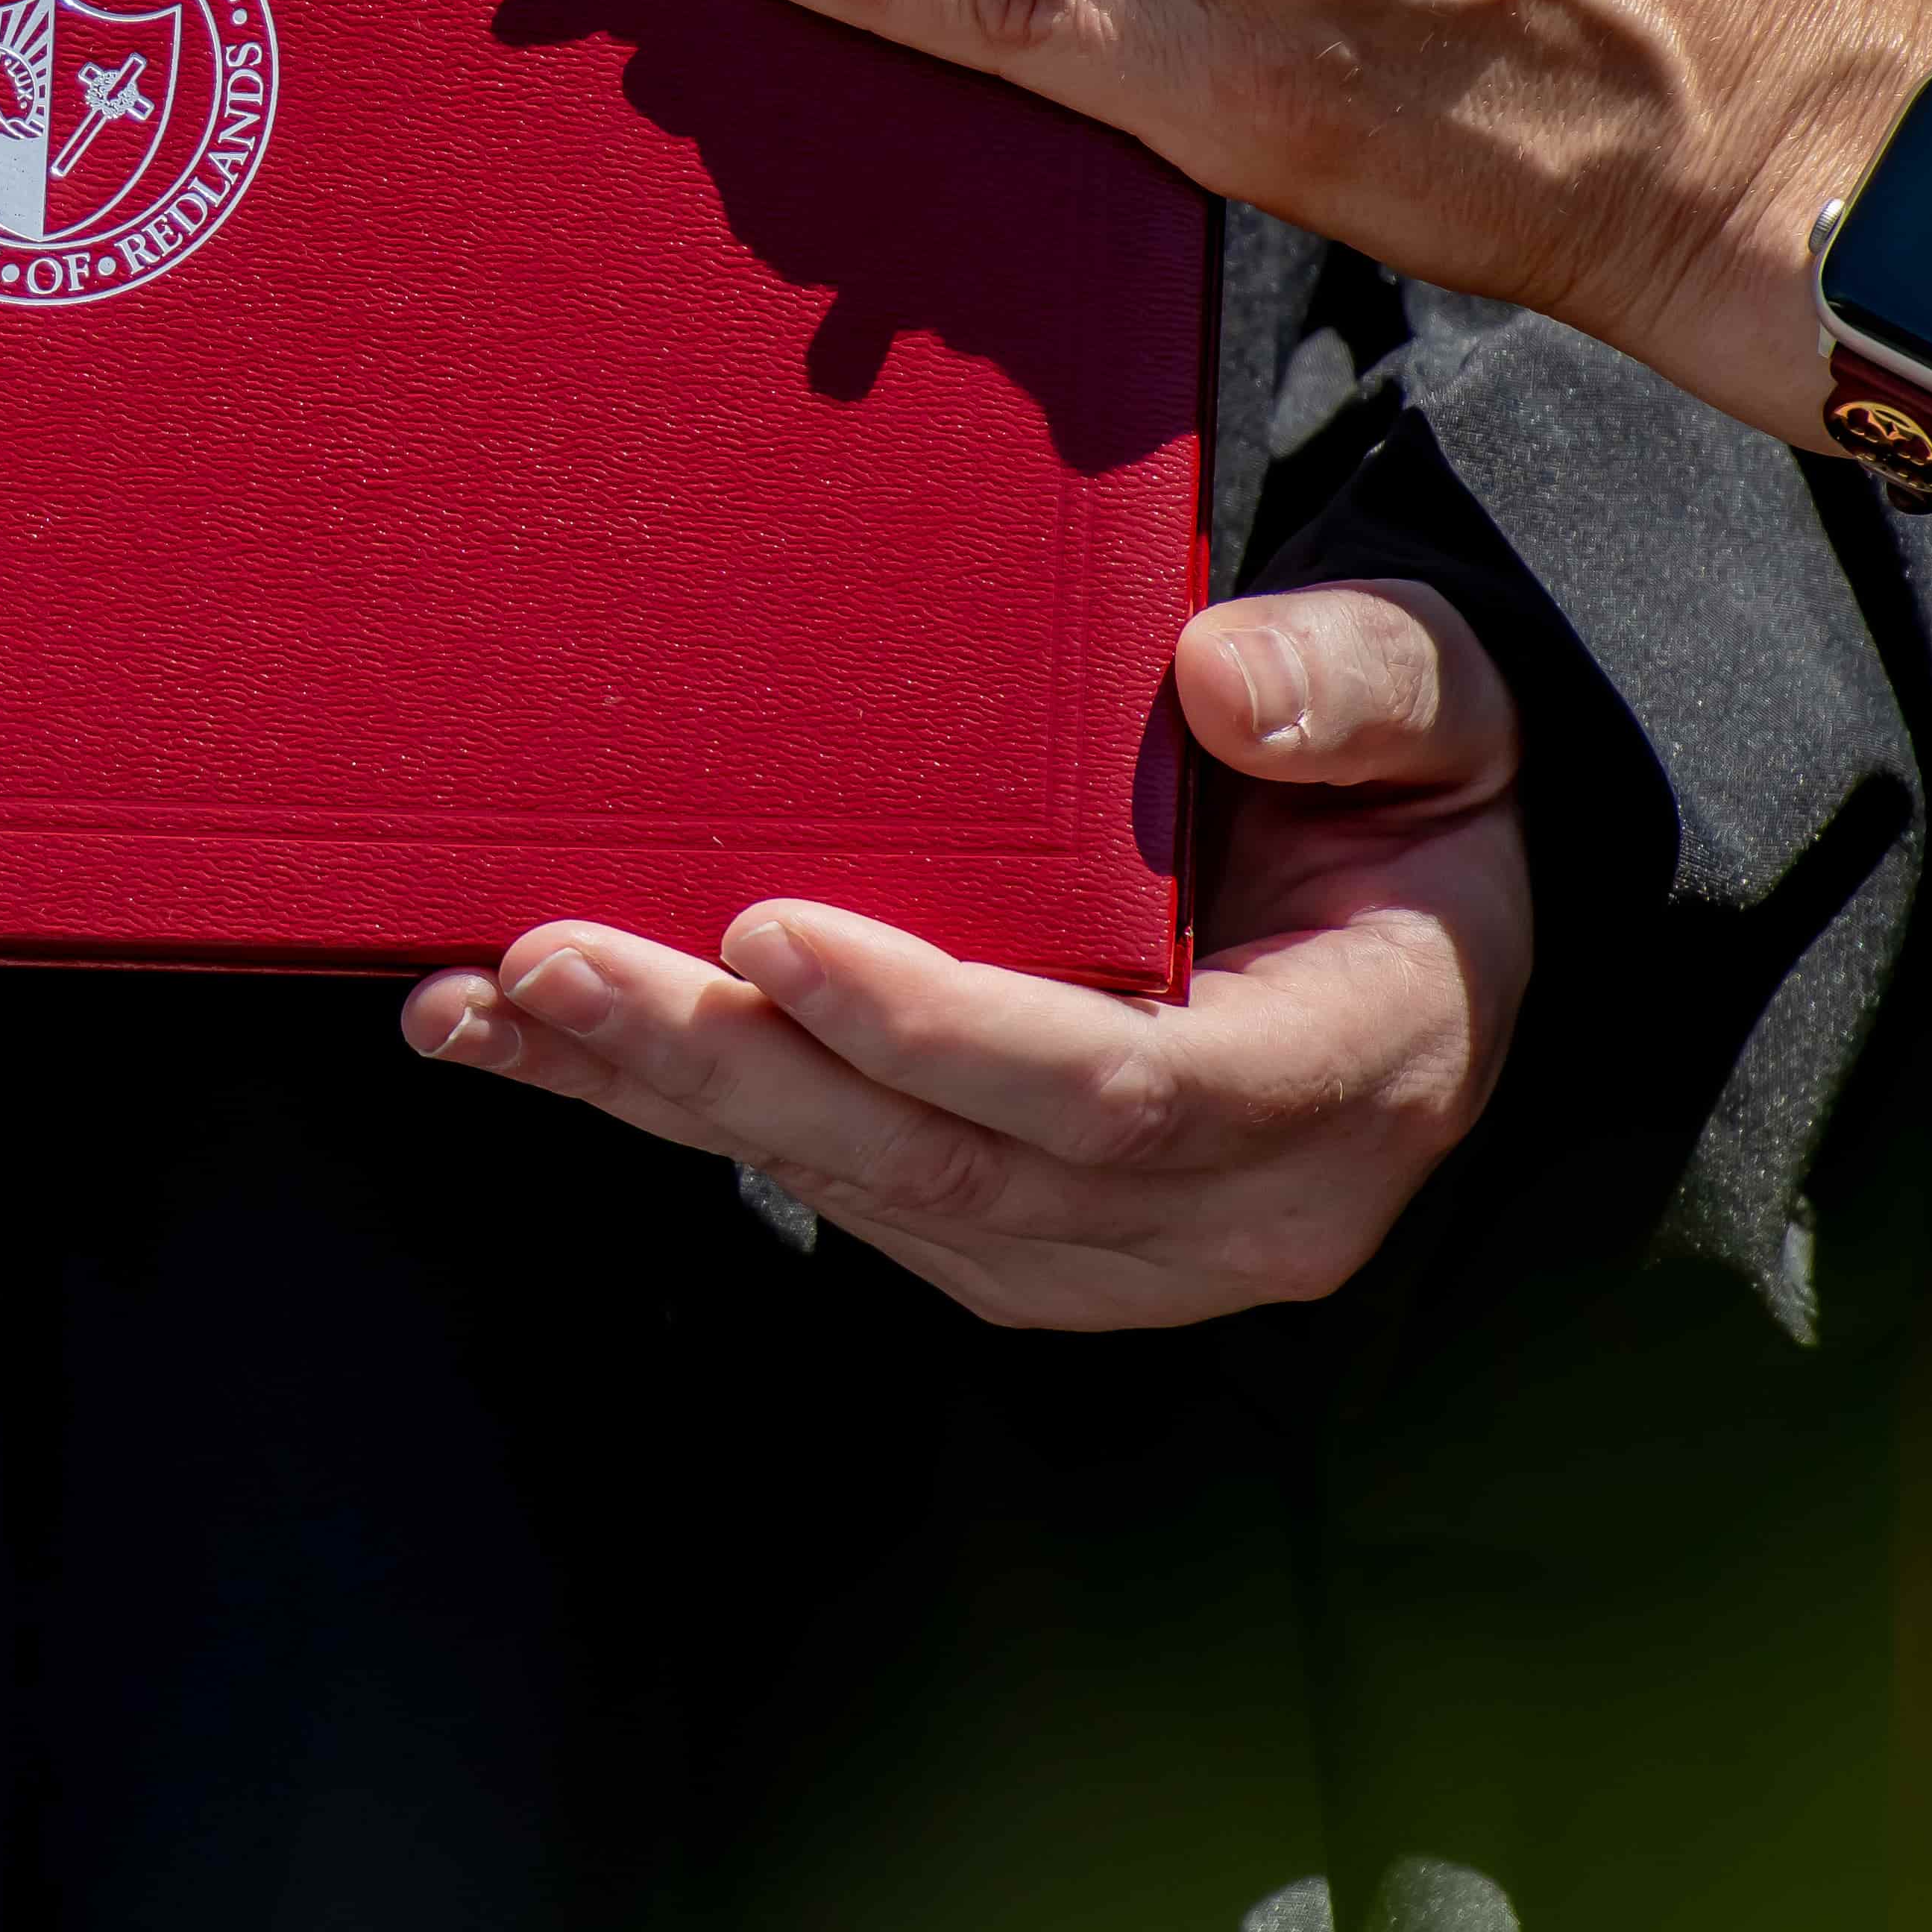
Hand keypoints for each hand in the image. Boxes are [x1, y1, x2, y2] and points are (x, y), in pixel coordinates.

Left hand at [402, 583, 1528, 1322]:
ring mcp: (1109, 1250)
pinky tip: (526, 1041)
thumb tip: (1218, 681)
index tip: (770, 928)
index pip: (1119, 1092)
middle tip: (554, 957)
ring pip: (861, 1190)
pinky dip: (669, 1112)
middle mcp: (1228, 1211)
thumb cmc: (1413, 780)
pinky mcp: (1010, 1237)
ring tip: (486, 998)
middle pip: (948, 1166)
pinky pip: (830, 1182)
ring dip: (659, 1099)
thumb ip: (1356, 684)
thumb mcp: (1445, 695)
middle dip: (732, 1066)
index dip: (937, 1027)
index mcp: (1346, 1080)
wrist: (1420, 896)